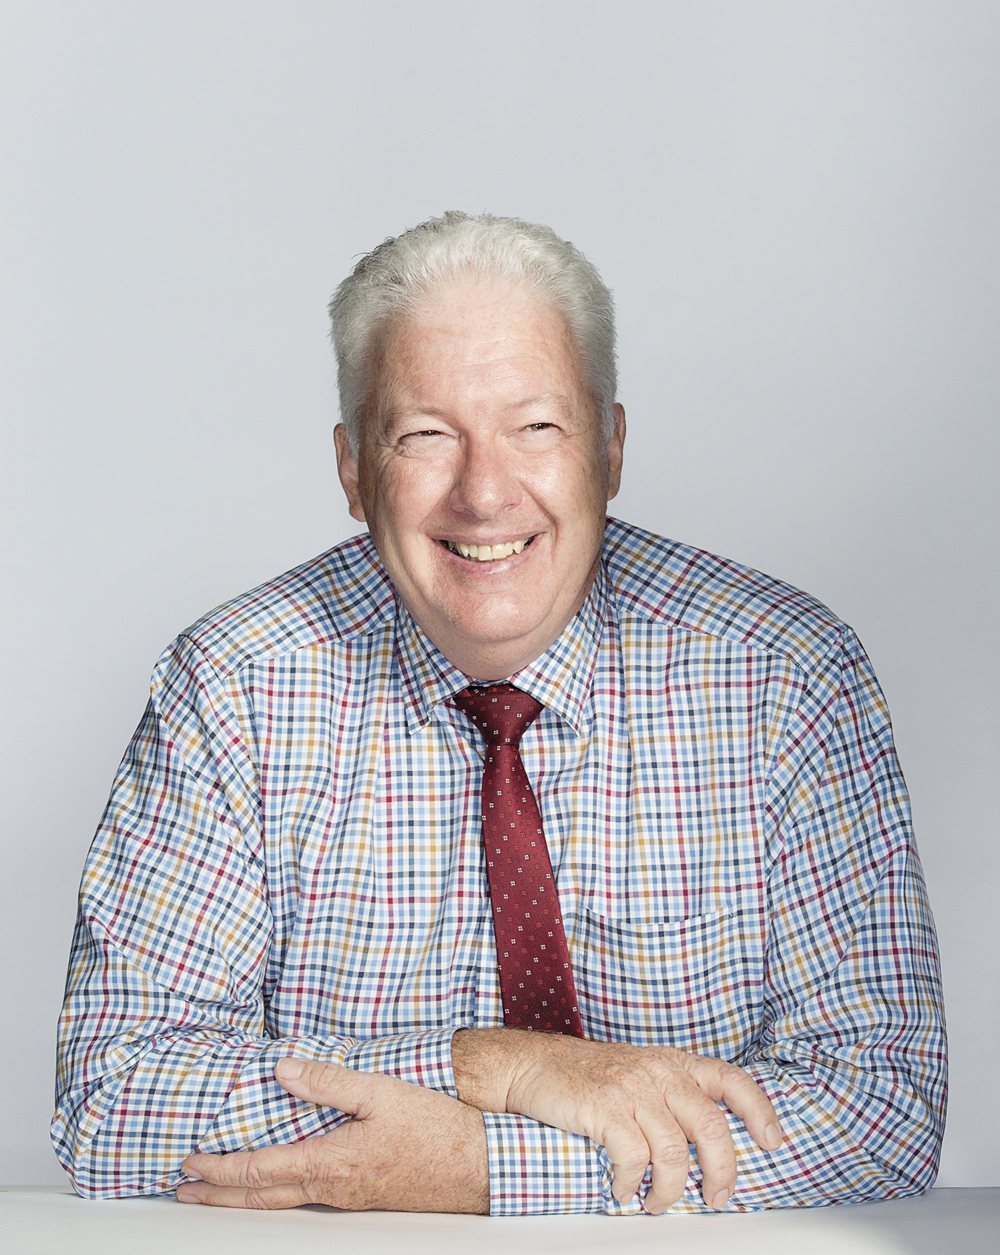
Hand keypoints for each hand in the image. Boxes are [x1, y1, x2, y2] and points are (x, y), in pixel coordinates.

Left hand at [176, 1059, 488, 1212]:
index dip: (219, 1171)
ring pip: (282, 1203)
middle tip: (183, 1191)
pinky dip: (275, 1194)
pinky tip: (277, 1183)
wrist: (476, 1166)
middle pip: (261, 1198)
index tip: (189, 1165)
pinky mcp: (363, 1196)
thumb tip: (284, 1069)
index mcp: (329, 1163)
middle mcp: (332, 1188)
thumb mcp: (379, 1092)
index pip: (258, 1171)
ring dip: (242, 1199)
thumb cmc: (434, 1129)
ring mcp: (348, 1198)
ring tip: (216, 1193)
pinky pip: (306, 1198)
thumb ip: (328, 1081)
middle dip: (217, 1195)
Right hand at [452, 1029, 782, 1213]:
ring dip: (670, 1192)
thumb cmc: (587, 1075)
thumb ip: (673, 1097)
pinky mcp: (604, 1109)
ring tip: (656, 1202)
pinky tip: (620, 1189)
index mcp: (673, 1063)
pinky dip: (631, 1186)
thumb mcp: (640, 1073)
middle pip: (713, 1127)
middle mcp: (659, 1072)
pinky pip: (634, 1160)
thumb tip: (710, 1146)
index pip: (732, 1079)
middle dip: (721, 1173)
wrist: (532, 1064)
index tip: (773, 1141)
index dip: (760, 1111)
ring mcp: (632, 1089)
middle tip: (715, 1198)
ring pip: (675, 1153)